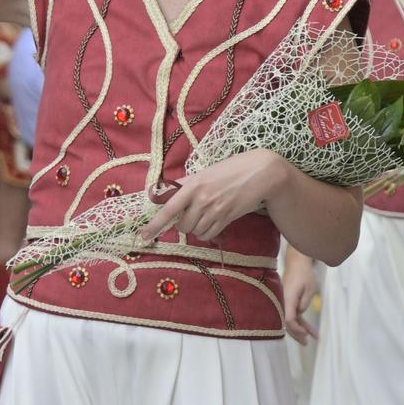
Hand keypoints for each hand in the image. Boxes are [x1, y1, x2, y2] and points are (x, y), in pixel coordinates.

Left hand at [138, 150, 284, 244]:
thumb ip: (186, 184)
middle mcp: (202, 199)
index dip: (154, 225)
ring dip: (198, 228)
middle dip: (185, 224)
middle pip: (182, 225)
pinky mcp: (227, 218)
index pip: (168, 209)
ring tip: (207, 215)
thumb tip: (165, 193)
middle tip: (194, 214)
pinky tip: (214, 222)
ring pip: (196, 231)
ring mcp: (215, 210)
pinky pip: (209, 234)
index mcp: (193, 185)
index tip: (143, 236)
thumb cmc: (231, 169)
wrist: (260, 173)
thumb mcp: (206, 172)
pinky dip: (208, 232)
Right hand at [281, 253, 321, 342]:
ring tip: (314, 339)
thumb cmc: (304, 273)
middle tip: (307, 343)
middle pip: (287, 323)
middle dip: (297, 334)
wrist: (298, 262)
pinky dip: (302, 322)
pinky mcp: (289, 302)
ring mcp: (285, 303)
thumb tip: (300, 313)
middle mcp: (283, 302)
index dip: (296, 329)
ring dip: (302, 330)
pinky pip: (295, 315)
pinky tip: (312, 331)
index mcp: (287, 299)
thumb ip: (304, 302)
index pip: (288, 320)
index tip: (305, 334)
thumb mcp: (309, 288)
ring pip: (292, 321)